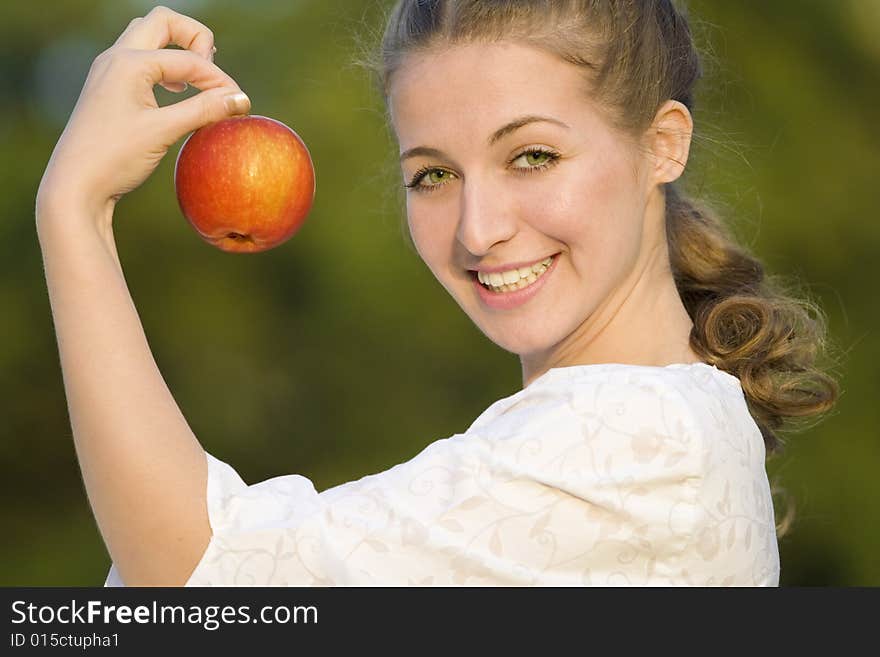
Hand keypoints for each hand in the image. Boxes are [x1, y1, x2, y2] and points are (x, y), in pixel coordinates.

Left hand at [36, 5, 250, 222]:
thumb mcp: (163, 132)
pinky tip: (175, 92)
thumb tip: (241, 99)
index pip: (188, 58)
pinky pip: (142, 59)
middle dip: (196, 39)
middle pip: (164, 22)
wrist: (75, 185)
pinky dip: (165, 67)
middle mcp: (116, 57)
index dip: (219, 79)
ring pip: (150, 37)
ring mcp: (110, 70)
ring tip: (198, 82)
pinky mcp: (109, 86)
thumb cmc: (115, 158)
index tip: (239, 105)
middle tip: (212, 74)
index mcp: (129, 62)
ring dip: (179, 51)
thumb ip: (204, 110)